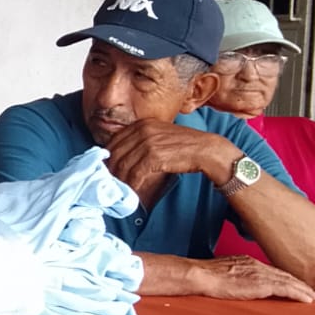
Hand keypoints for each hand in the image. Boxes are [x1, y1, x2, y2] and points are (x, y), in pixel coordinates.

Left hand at [106, 120, 237, 191]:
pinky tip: (133, 190)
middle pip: (116, 153)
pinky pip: (135, 173)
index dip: (108, 157)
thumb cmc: (184, 145)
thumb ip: (141, 140)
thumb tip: (122, 155)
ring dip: (120, 179)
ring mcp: (148, 142)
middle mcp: (142, 130)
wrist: (207, 150)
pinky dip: (132, 184)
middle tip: (109, 182)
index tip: (107, 168)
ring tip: (120, 188)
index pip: (115, 141)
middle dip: (111, 169)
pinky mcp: (154, 156)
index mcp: (142, 124)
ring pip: (123, 165)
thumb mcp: (160, 135)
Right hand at [192, 255, 314, 301]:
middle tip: (310, 290)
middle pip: (283, 274)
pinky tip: (307, 299)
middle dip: (297, 282)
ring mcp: (260, 273)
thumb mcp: (221, 272)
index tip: (292, 283)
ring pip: (288, 280)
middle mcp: (256, 264)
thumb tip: (233, 282)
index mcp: (246, 261)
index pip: (270, 270)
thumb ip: (232, 276)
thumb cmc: (203, 276)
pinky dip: (299, 293)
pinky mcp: (262, 284)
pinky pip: (286, 288)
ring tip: (312, 296)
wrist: (201, 275)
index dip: (283, 278)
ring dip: (302, 289)